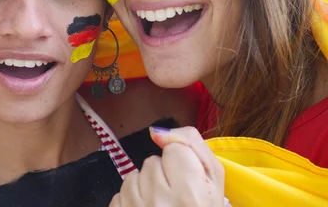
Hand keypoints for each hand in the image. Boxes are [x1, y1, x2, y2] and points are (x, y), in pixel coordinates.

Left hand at [109, 126, 224, 206]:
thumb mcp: (214, 183)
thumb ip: (192, 147)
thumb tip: (157, 132)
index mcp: (190, 194)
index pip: (173, 149)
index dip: (181, 163)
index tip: (187, 181)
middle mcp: (160, 201)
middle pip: (152, 162)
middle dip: (163, 175)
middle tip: (175, 197)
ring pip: (133, 175)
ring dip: (144, 186)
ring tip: (160, 205)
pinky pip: (120, 194)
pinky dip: (131, 200)